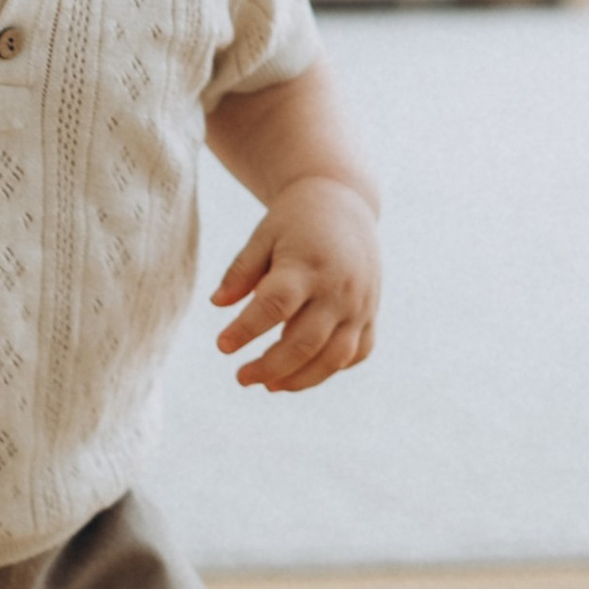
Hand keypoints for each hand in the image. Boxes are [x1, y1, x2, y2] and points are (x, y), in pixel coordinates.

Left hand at [209, 176, 378, 390]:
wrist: (345, 203)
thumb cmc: (295, 221)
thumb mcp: (263, 236)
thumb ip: (241, 271)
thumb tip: (217, 304)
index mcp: (306, 265)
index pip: (275, 305)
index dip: (247, 329)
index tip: (222, 346)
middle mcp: (338, 288)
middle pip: (305, 341)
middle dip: (270, 366)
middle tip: (241, 377)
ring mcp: (360, 304)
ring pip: (334, 357)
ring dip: (301, 379)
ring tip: (269, 385)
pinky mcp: (371, 313)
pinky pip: (357, 353)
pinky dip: (332, 369)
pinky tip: (303, 373)